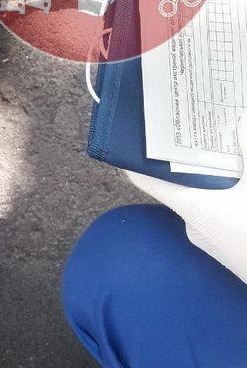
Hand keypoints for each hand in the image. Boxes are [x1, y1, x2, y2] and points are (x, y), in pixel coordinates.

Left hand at [124, 114, 246, 282]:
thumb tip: (238, 117)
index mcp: (191, 207)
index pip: (146, 180)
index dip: (135, 158)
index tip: (130, 137)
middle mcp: (193, 224)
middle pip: (182, 184)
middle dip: (191, 158)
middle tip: (200, 130)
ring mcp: (212, 241)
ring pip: (206, 199)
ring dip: (216, 178)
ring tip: (230, 152)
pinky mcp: (231, 250)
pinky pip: (223, 215)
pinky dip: (229, 197)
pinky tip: (242, 186)